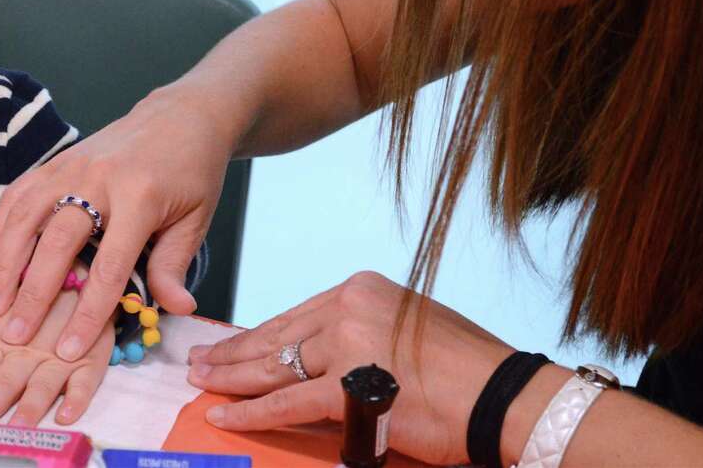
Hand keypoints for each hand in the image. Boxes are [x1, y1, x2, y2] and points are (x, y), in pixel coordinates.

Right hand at [0, 87, 231, 360]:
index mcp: (140, 197)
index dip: (87, 312)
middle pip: (56, 243)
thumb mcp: (195, 219)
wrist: (182, 115)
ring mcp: (72, 165)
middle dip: (33, 295)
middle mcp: (99, 179)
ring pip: (25, 216)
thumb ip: (174, 265)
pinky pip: (18, 194)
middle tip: (16, 336)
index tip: (69, 350)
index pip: (109, 265)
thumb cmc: (192, 172)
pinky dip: (2, 229)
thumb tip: (174, 310)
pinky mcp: (57, 160)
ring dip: (5, 264)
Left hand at [0, 276, 114, 424]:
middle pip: (10, 377)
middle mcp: (31, 350)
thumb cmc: (31, 299)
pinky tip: (65, 415)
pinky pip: (85, 382)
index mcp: (4, 339)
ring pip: (44, 383)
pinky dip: (77, 399)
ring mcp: (62, 356)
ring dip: (31, 405)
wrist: (83, 276)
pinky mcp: (90, 361)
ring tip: (18, 425)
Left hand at [185, 271, 512, 465]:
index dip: (257, 335)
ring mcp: (347, 344)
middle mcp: (349, 307)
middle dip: (233, 353)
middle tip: (199, 362)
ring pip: (274, 365)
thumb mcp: (404, 326)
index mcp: (361, 289)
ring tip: (202, 384)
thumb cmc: (464, 368)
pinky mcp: (349, 386)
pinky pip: (286, 401)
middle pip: (276, 336)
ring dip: (232, 378)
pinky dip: (251, 411)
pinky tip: (225, 414)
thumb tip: (316, 353)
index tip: (230, 344)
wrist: (503, 397)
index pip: (294, 315)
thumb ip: (359, 332)